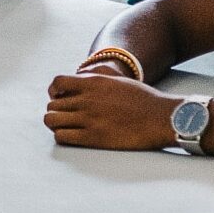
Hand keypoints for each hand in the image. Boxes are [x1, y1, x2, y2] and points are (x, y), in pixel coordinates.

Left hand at [43, 71, 179, 151]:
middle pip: (52, 105)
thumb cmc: (143, 99)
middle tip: (68, 116)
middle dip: (58, 110)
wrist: (162, 118)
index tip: (62, 99)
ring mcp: (89, 119)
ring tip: (67, 126)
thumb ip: (97, 74)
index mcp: (93, 83)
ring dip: (56, 123)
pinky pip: (61, 137)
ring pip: (51, 120)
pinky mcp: (93, 138)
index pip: (57, 84)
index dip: (55, 92)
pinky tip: (72, 136)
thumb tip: (79, 74)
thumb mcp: (119, 79)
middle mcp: (87, 100)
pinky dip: (62, 136)